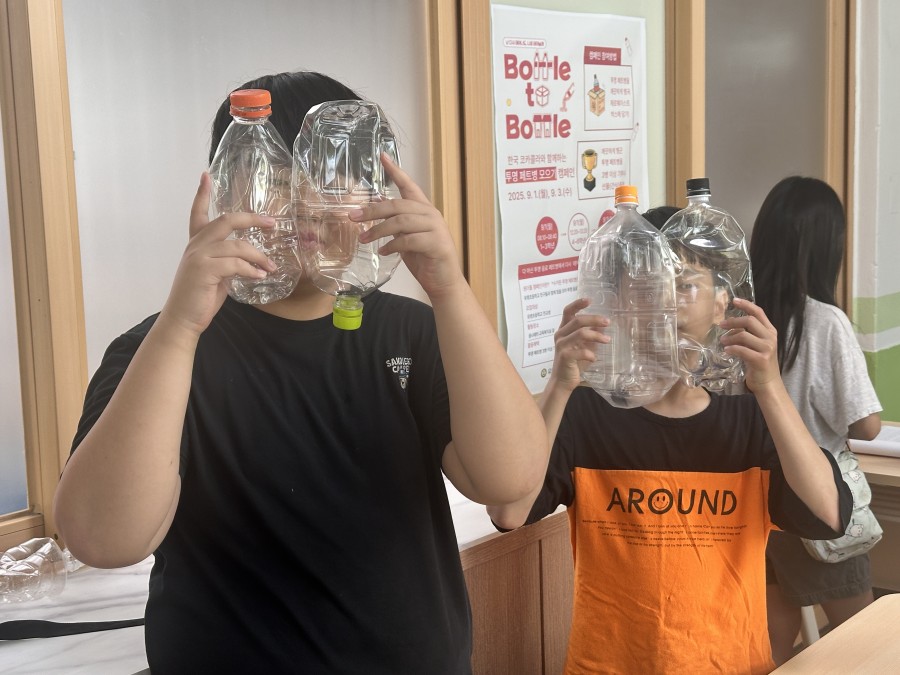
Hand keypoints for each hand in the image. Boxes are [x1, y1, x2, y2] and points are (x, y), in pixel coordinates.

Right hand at [160, 173, 277, 337]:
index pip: (198, 212)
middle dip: (252, 219)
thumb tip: (249, 259)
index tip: (206, 176)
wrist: (182, 319)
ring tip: (271, 267)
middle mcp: (195, 245)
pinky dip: (251, 270)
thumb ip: (227, 260)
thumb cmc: (199, 298)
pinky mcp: (204, 270)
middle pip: (226, 220)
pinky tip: (260, 276)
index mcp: (196, 243)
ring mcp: (198, 256)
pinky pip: (235, 264)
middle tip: (272, 223)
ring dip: (259, 256)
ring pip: (237, 245)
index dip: (202, 194)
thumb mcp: (215, 274)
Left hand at [352, 154, 463, 297]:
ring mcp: (436, 229)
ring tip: (364, 239)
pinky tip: (384, 251)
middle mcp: (431, 215)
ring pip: (401, 222)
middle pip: (398, 205)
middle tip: (353, 217)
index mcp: (424, 210)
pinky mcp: (436, 244)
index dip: (395, 171)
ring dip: (378, 230)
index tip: (382, 156)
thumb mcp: (406, 238)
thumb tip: (377, 206)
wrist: (444, 282)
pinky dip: (393, 246)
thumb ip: (396, 223)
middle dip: (373, 210)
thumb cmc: (425, 259)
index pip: (409, 186)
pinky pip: (408, 240)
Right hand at [550, 298, 610, 391]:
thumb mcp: (584, 346)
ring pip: (581, 333)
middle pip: (577, 320)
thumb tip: (602, 324)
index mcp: (563, 330)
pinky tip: (594, 358)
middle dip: (594, 319)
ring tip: (607, 340)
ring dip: (596, 335)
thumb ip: (590, 335)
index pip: (568, 311)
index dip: (578, 304)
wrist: (562, 381)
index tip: (590, 300)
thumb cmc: (574, 362)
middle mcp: (560, 335)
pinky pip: (581, 351)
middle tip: (608, 322)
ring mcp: (561, 345)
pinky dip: (590, 354)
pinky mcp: (564, 357)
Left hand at [719, 298, 779, 393]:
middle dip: (733, 321)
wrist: (768, 383)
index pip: (759, 312)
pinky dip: (731, 349)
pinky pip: (741, 350)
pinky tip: (726, 350)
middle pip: (749, 321)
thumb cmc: (759, 363)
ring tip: (722, 341)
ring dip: (729, 337)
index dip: (746, 305)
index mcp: (770, 331)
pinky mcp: (761, 359)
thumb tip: (731, 323)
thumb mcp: (756, 345)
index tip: (734, 301)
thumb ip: (749, 333)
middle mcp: (770, 337)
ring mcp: (767, 348)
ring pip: (744, 335)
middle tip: (721, 325)